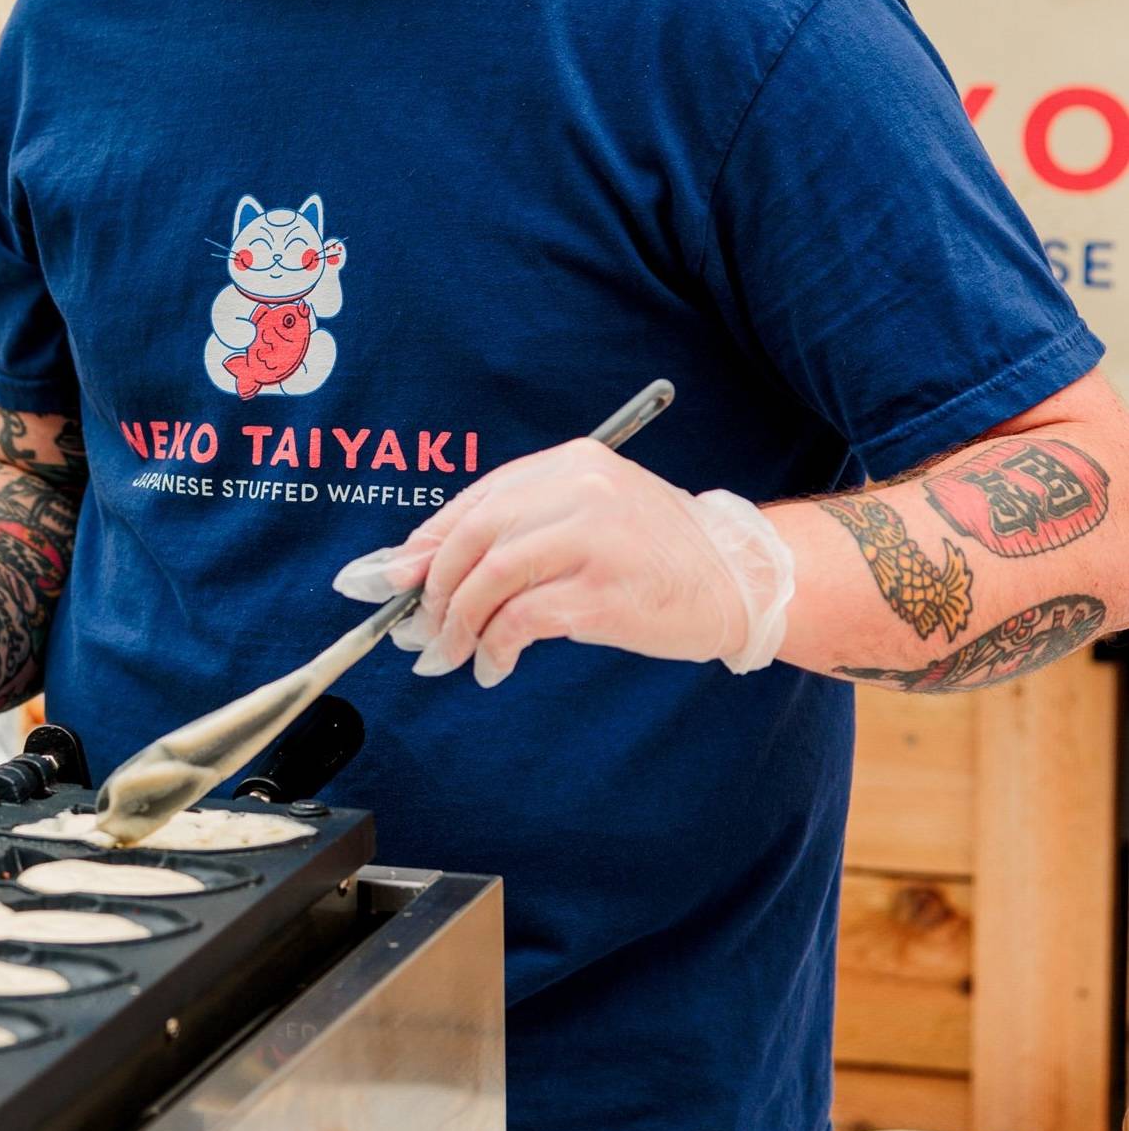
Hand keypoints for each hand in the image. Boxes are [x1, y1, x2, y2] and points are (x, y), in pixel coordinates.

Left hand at [332, 441, 793, 686]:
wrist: (743, 578)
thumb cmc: (655, 553)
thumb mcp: (589, 517)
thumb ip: (516, 530)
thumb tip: (420, 567)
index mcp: (569, 463)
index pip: (473, 502)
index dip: (422, 547)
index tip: (388, 582)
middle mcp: (578, 490)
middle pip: (470, 538)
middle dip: (431, 591)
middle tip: (417, 632)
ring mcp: (593, 539)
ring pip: (488, 579)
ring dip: (457, 624)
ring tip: (449, 656)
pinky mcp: (605, 592)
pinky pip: (523, 620)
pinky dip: (495, 647)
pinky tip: (494, 667)